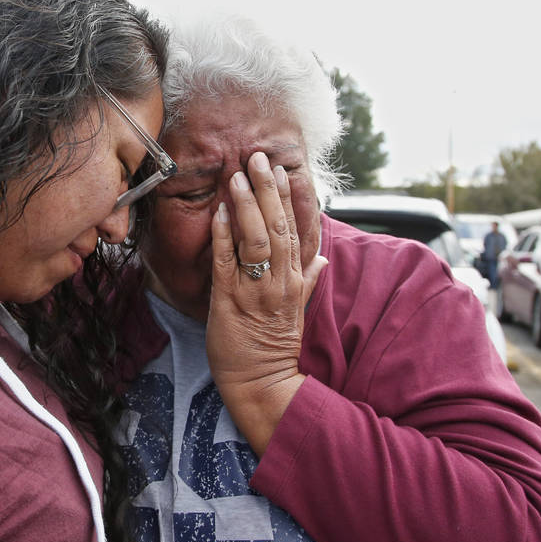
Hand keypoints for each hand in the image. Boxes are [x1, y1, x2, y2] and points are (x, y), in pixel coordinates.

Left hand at [206, 152, 327, 453]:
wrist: (263, 383)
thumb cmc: (274, 345)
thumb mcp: (298, 308)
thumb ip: (310, 277)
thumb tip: (322, 255)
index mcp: (297, 279)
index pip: (298, 230)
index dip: (291, 198)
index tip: (285, 170)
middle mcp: (281, 281)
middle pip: (279, 227)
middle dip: (267, 190)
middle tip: (258, 158)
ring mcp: (256, 290)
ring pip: (256, 239)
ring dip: (246, 206)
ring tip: (237, 177)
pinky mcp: (230, 301)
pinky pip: (227, 262)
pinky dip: (223, 236)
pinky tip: (218, 212)